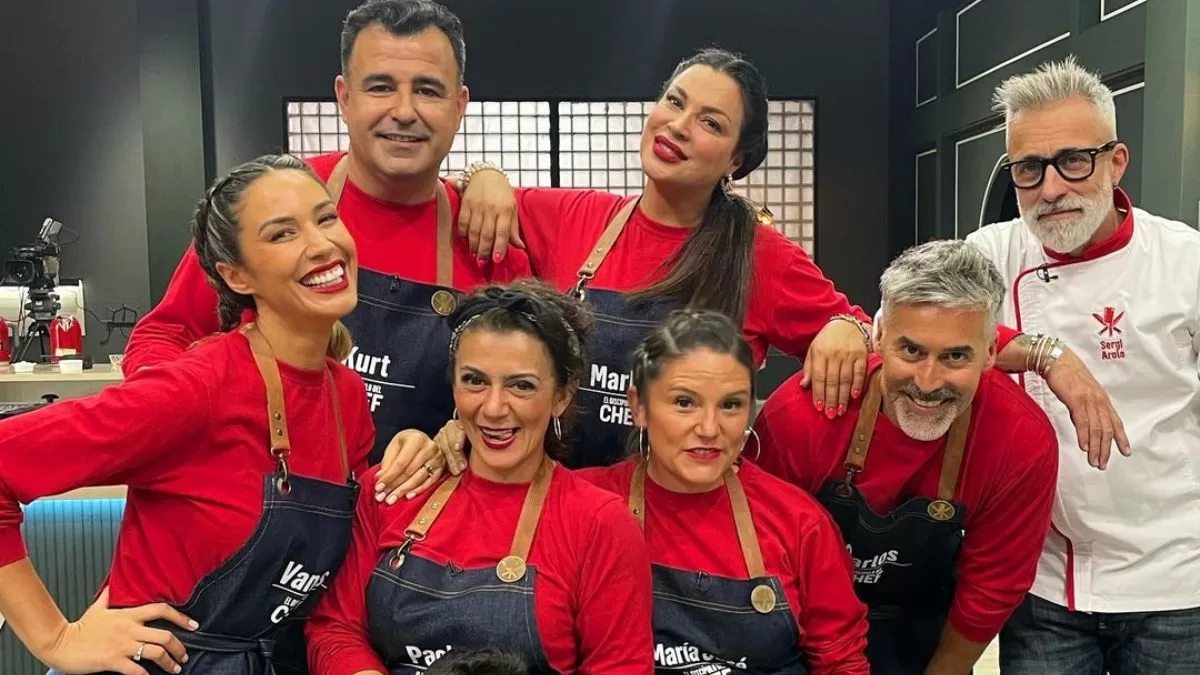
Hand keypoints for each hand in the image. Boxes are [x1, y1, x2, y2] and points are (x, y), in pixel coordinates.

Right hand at [41, 588, 195, 674]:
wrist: (59, 642)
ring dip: (170, 662)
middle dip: (179, 647)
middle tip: (184, 655)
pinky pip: (137, 670)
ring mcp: (122, 645)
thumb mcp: (97, 608)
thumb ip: (109, 596)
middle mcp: (129, 628)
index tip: (193, 625)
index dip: (180, 617)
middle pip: (164, 635)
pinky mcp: (113, 661)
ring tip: (175, 669)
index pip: (161, 609)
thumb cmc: (79, 628)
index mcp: (128, 615)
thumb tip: (113, 584)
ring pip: (156, 652)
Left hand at [375, 423, 468, 503]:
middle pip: (409, 472)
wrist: (423, 439)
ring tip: (392, 499)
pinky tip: (408, 496)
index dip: (389, 477)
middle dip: (394, 486)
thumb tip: (380, 479)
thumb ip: (388, 462)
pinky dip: (418, 490)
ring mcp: (437, 458)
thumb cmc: (407, 443)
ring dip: (404, 490)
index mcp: (416, 439)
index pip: (401, 462)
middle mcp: (429, 448)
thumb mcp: (395, 446)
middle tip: (383, 497)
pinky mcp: (441, 467)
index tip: (378, 488)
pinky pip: (430, 482)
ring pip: (419, 478)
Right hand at [457, 169, 522, 262]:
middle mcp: (491, 208)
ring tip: (475, 256)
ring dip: (473, 246)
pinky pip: (462, 223)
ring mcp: (477, 206)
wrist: (485, 173)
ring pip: (473, 231)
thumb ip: (513, 228)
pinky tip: (466, 242)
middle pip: (486, 234)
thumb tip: (519, 247)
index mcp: (505, 209)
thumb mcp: (512, 208)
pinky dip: (463, 235)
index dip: (499, 247)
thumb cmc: (502, 193)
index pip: (502, 232)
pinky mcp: (465, 204)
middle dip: (484, 251)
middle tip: (482, 263)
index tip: (496, 260)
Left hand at [801, 319, 868, 417]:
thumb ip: (809, 368)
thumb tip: (803, 386)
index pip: (818, 377)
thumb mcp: (813, 350)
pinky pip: (860, 372)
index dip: (818, 393)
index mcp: (820, 353)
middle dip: (831, 399)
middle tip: (830, 414)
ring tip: (841, 410)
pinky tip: (854, 396)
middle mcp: (834, 354)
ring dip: (843, 397)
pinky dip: (858, 384)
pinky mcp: (861, 355)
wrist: (845, 324)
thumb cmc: (827, 339)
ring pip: (845, 379)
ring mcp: (849, 354)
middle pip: (832, 380)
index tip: (818, 407)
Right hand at [1043, 348, 1130, 468]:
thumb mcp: (1080, 394)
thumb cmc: (1067, 376)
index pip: (1115, 422)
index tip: (1125, 452)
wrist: (1056, 361)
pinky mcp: (1076, 399)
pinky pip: (1083, 421)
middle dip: (1106, 449)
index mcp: (1102, 400)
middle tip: (1102, 464)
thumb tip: (1084, 427)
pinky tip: (1084, 446)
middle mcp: (1099, 400)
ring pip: (1096, 428)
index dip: (1121, 438)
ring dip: (1096, 447)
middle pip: (1106, 429)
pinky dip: (1084, 435)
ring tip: (1094, 461)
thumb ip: (1084, 410)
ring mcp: (1089, 400)